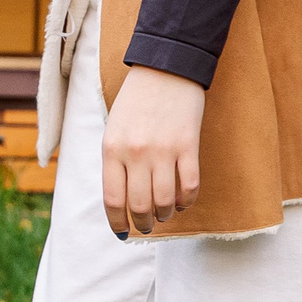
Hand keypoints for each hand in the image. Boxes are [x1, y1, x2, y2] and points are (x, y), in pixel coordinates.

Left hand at [101, 64, 202, 236]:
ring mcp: (163, 150)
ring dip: (164, 215)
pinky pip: (189, 186)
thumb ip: (116, 162)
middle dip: (142, 224)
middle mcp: (135, 153)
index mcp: (111, 149)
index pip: (112, 199)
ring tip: (164, 214)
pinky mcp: (188, 146)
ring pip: (164, 201)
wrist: (165, 69)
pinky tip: (181, 201)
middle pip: (139, 206)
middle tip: (146, 227)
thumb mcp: (114, 130)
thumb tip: (121, 200)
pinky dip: (186, 201)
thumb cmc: (135, 102)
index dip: (117, 222)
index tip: (122, 233)